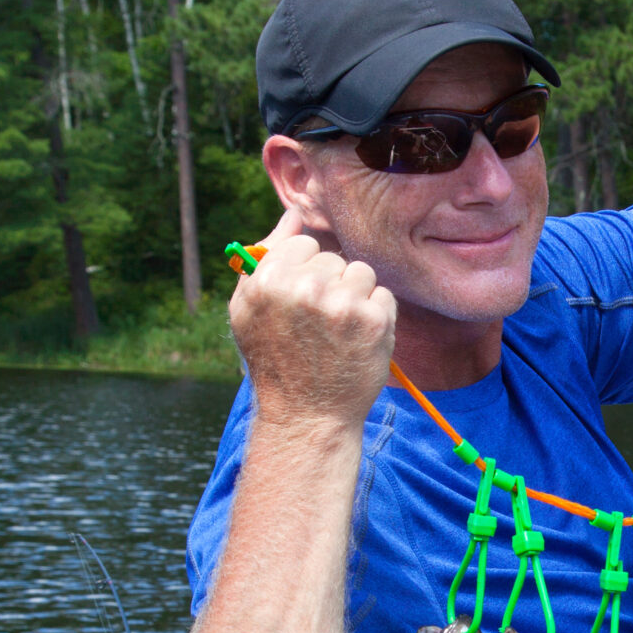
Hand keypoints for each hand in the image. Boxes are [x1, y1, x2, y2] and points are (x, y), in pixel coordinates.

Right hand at [230, 209, 396, 433]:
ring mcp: (342, 303)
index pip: (303, 244)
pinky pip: (383, 295)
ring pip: (361, 272)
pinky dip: (376, 316)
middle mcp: (304, 287)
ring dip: (356, 297)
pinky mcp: (373, 320)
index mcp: (268, 279)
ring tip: (339, 332)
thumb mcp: (249, 310)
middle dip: (330, 285)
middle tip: (318, 325)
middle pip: (334, 258)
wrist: (306, 416)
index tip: (301, 303)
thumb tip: (293, 216)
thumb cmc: (275, 361)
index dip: (305, 273)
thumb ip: (266, 258)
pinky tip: (356, 341)